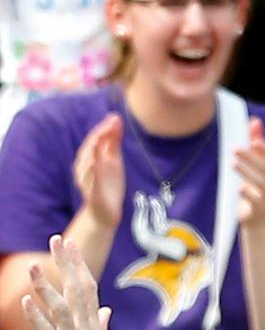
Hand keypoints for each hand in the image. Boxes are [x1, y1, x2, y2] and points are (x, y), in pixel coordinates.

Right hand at [73, 114, 123, 230]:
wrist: (104, 212)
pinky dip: (94, 172)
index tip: (114, 118)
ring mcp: (87, 181)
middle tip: (111, 123)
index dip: (104, 129)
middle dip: (100, 135)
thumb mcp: (113, 160)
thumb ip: (113, 142)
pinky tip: (98, 163)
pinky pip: (92, 183)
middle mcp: (84, 167)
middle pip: (89, 148)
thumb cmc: (108, 183)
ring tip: (103, 137)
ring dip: (95, 150)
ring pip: (88, 164)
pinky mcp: (93, 194)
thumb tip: (116, 119)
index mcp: (90, 158)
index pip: (95, 140)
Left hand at [233, 118, 264, 228]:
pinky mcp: (261, 209)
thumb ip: (257, 143)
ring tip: (232, 163)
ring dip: (247, 172)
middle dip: (251, 158)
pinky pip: (257, 201)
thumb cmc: (257, 186)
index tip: (255, 141)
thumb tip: (255, 120)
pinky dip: (249, 194)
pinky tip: (239, 187)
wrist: (260, 217)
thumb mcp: (258, 164)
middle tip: (235, 148)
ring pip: (262, 184)